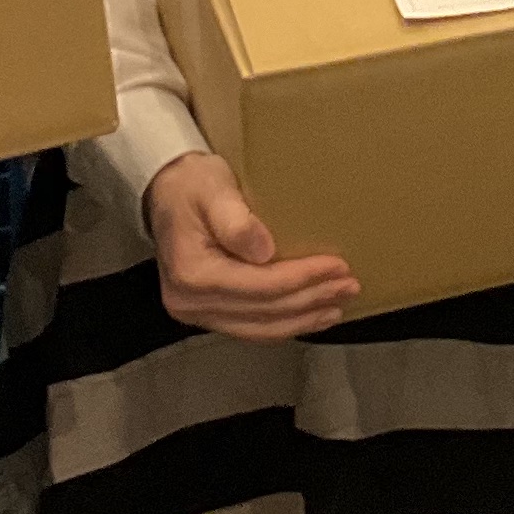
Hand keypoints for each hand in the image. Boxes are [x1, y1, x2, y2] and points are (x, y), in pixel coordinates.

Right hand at [147, 153, 359, 339]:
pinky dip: (285, 323)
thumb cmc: (191, 185)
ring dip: (303, 319)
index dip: (302, 279)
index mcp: (191, 273)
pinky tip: (310, 315)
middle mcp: (189, 302)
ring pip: (260, 328)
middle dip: (311, 300)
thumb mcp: (212, 188)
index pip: (259, 286)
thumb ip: (236, 220)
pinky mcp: (206, 313)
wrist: (165, 191)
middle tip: (348, 286)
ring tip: (338, 305)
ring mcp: (195, 313)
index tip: (337, 267)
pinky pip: (251, 327)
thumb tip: (264, 251)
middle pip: (263, 311)